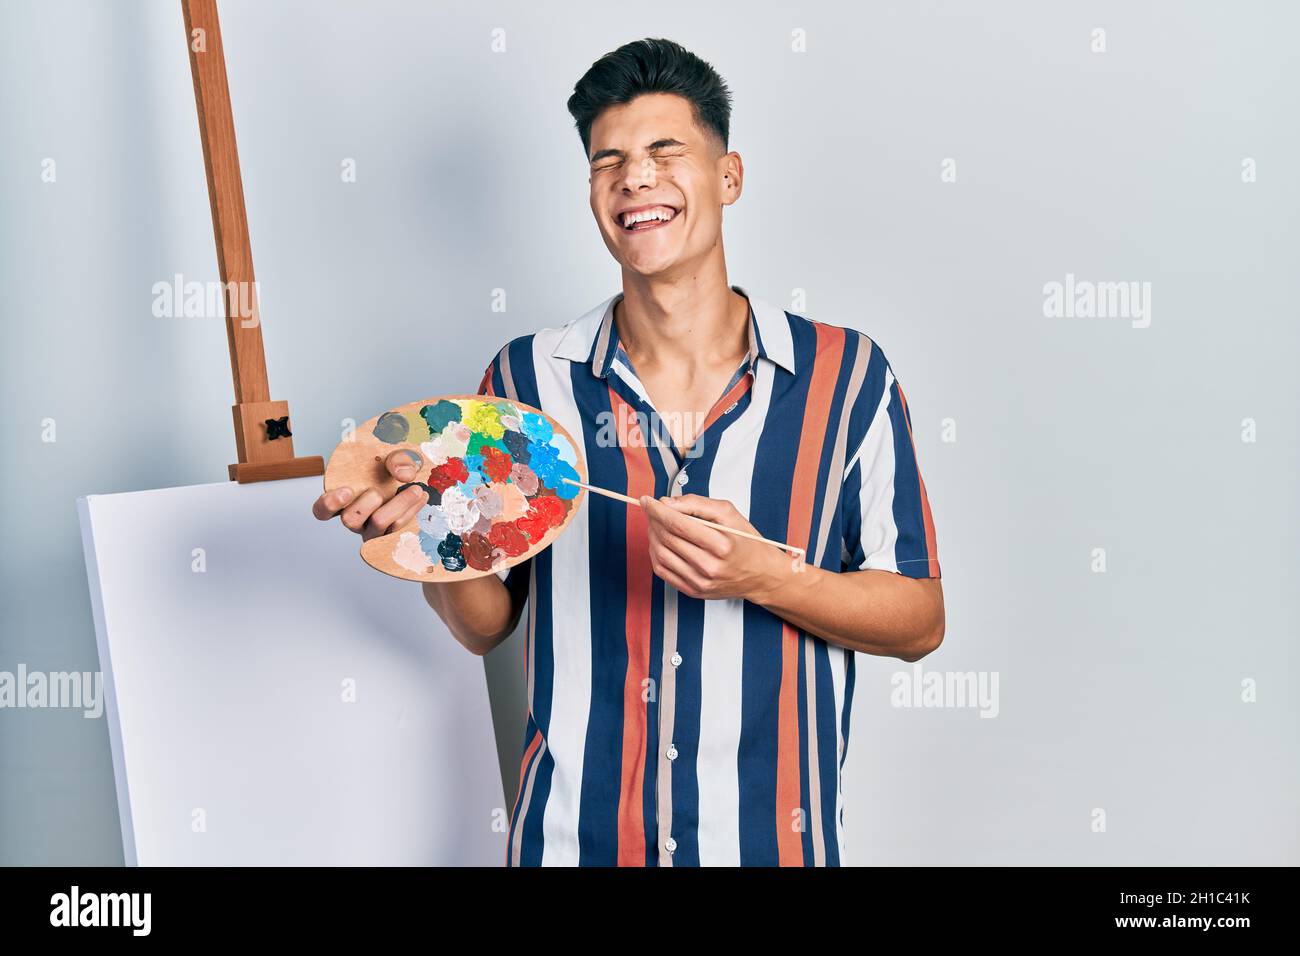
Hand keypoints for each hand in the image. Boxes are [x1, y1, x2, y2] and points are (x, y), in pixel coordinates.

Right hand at [311, 448, 428, 541]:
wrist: (420, 482)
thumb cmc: (396, 469)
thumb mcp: (395, 456)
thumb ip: (396, 459)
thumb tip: (403, 474)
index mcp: (345, 500)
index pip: (322, 511)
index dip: (329, 504)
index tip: (346, 490)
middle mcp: (356, 518)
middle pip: (349, 520)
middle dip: (364, 505)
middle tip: (377, 492)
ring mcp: (373, 530)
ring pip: (379, 525)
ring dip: (398, 505)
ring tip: (416, 490)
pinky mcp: (392, 536)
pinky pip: (399, 529)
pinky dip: (412, 511)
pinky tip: (422, 497)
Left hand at [638, 493, 788, 601]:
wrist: (760, 574)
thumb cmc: (745, 541)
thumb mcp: (729, 514)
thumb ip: (697, 504)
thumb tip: (667, 502)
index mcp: (721, 545)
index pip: (678, 524)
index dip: (658, 510)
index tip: (647, 500)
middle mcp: (710, 567)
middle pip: (668, 538)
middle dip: (653, 520)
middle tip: (650, 509)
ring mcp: (700, 582)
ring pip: (661, 555)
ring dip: (652, 535)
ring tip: (655, 523)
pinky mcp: (693, 591)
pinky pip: (663, 572)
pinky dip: (655, 554)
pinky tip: (659, 541)